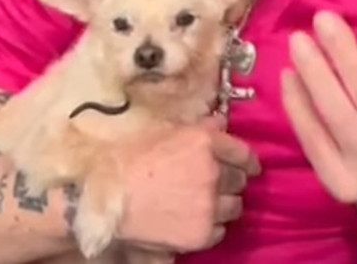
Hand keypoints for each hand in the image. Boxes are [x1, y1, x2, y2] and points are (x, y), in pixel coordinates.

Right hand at [117, 119, 260, 251]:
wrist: (106, 200)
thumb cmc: (129, 161)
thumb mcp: (163, 134)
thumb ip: (198, 129)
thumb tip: (221, 122)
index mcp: (204, 143)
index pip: (242, 152)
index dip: (247, 160)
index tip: (249, 166)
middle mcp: (213, 173)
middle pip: (239, 180)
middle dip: (231, 181)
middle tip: (215, 184)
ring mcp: (209, 205)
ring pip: (234, 206)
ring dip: (223, 204)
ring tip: (203, 204)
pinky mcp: (202, 233)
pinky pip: (220, 231)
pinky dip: (211, 226)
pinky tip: (193, 221)